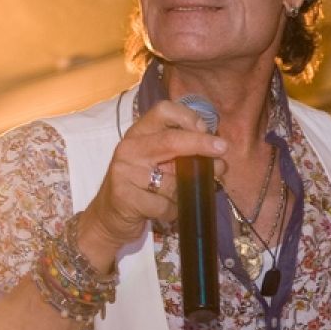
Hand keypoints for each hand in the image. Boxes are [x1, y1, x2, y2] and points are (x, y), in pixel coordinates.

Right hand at [79, 99, 228, 271]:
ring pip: (173, 181)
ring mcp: (125, 173)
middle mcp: (129, 148)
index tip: (207, 130)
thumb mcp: (157, 164)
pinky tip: (166, 212)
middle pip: (171, 140)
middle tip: (223, 149)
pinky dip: (173, 211)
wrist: (107, 218)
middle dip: (201, 144)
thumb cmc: (139, 187)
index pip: (163, 111)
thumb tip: (219, 156)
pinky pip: (165, 205)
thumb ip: (181, 154)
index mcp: (138, 134)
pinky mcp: (126, 198)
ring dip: (187, 192)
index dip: (189, 117)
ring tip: (180, 197)